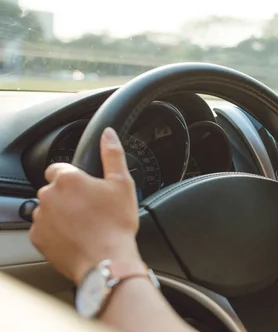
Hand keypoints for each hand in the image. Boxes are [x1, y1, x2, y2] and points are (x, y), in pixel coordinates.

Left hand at [30, 127, 142, 284]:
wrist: (107, 260)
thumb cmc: (116, 224)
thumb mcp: (122, 184)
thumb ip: (113, 155)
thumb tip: (108, 134)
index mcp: (68, 179)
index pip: (58, 169)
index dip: (74, 178)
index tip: (86, 189)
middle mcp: (48, 196)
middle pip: (54, 190)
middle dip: (68, 197)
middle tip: (90, 209)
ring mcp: (40, 218)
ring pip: (48, 209)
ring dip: (61, 213)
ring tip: (84, 225)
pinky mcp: (37, 238)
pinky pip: (44, 229)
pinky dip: (56, 232)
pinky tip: (75, 237)